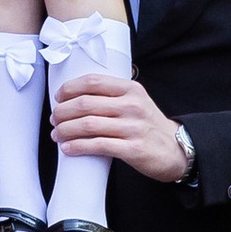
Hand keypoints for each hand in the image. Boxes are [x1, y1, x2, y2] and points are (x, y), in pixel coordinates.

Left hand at [48, 71, 190, 182]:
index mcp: (131, 89)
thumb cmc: (148, 125)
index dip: (70, 88)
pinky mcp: (132, 149)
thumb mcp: (136, 101)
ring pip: (88, 124)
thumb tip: (75, 97)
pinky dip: (77, 146)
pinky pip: (97, 145)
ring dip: (65, 130)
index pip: (93, 82)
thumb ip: (112, 95)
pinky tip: (67, 148)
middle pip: (85, 103)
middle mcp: (132, 105)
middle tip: (54, 119)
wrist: (176, 149)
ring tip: (56, 134)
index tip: (58, 98)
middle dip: (62, 112)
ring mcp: (133, 127)